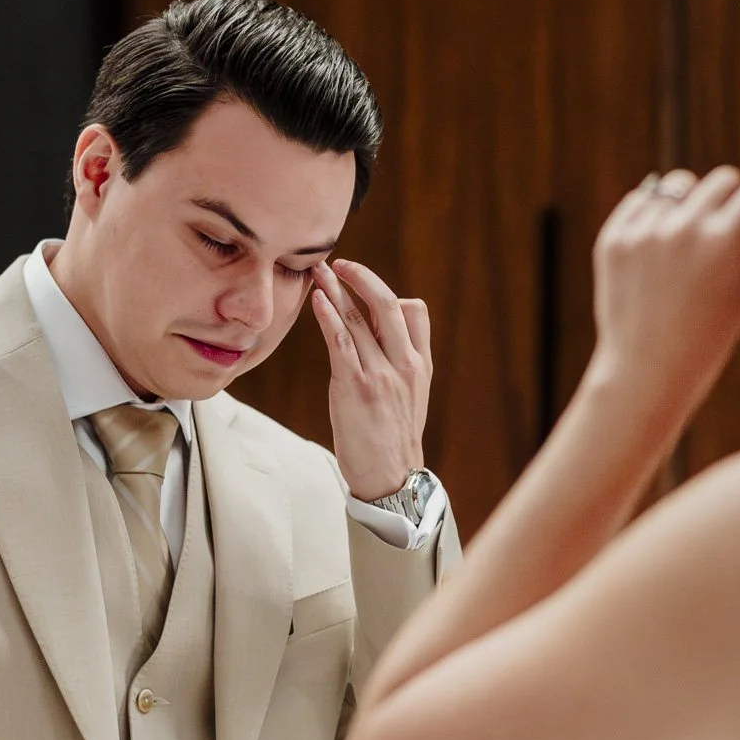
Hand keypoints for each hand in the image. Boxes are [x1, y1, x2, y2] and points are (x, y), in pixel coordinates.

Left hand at [310, 260, 432, 500]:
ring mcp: (381, 375)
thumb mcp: (412, 396)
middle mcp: (404, 365)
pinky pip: (342, 343)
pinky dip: (330, 317)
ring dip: (335, 291)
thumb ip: (401, 364)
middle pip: (388, 304)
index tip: (364, 286)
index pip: (415, 312)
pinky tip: (319, 302)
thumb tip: (381, 336)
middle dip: (362, 278)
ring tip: (318, 273)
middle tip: (341, 263)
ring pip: (359, 320)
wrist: (391, 477)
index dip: (389, 294)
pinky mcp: (356, 388)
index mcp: (420, 365)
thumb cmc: (393, 437)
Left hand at [588, 166, 739, 419]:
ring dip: (691, 203)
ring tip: (691, 239)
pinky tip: (661, 244)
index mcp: (726, 240)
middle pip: (721, 180)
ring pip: (679, 184)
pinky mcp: (614, 238)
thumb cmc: (707, 339)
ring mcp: (645, 230)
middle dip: (732, 203)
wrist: (647, 372)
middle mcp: (684, 227)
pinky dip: (656, 214)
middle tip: (729, 234)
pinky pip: (642, 200)